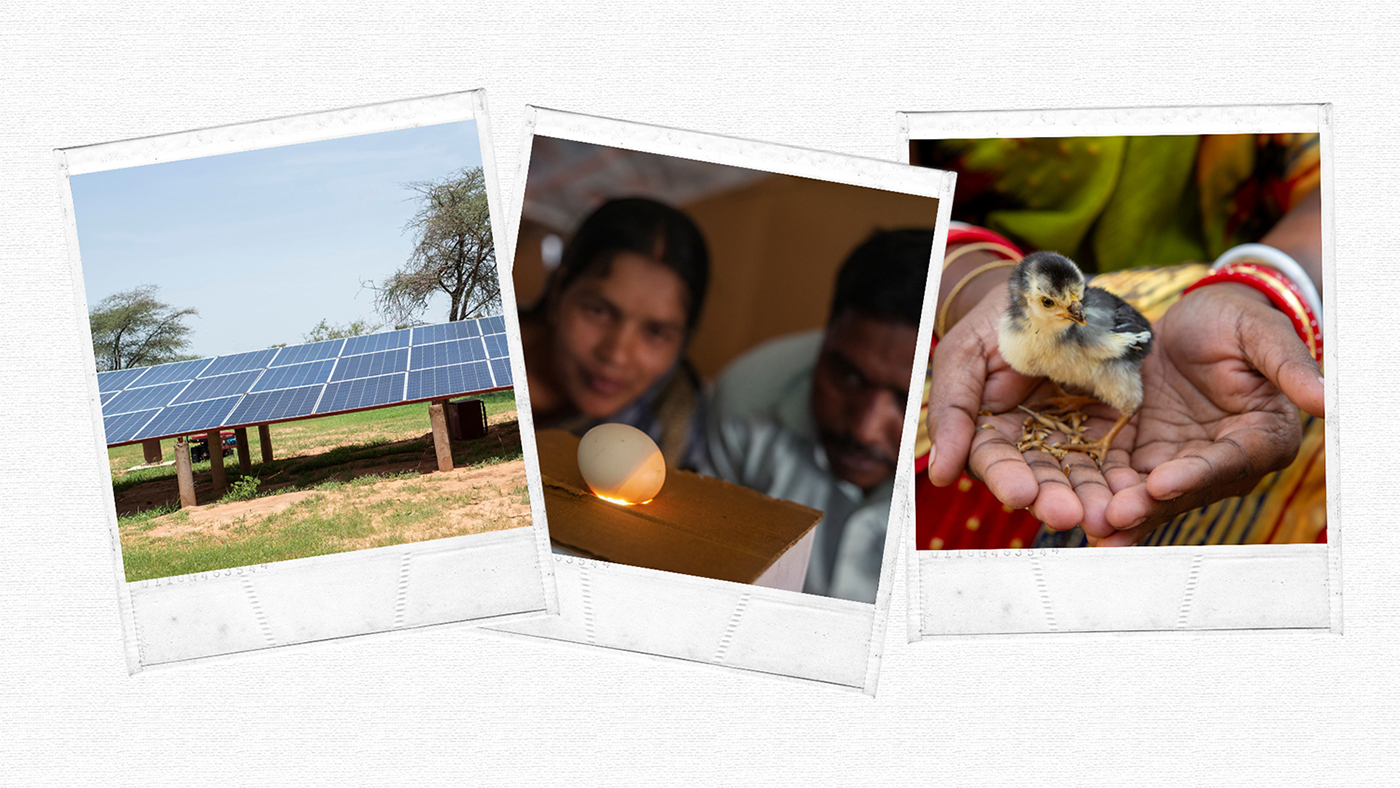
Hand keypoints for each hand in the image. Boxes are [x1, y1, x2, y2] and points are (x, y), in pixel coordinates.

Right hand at [924, 287, 1134, 532]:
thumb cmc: (997, 320)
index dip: (1006, 477)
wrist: (1049, 289)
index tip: (1020, 493)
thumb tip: (938, 474)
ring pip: (1080, 472)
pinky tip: (1134, 494)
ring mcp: (1071, 433)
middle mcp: (1030, 440)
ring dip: (1091, 497)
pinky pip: (1117, 454)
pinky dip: (1124, 478)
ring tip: (1104, 515)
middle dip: (1054, 497)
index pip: (995, 460)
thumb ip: (951, 411)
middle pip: (1040, 476)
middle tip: (1069, 515)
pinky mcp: (1109, 423)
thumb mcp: (963, 355)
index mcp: (990, 429)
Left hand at [1091, 283, 1324, 545]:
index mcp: (1261, 436)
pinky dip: (1099, 492)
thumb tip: (1328, 402)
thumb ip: (1289, 367)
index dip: (1196, 474)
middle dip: (1148, 506)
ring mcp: (1177, 459)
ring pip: (1148, 492)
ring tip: (1092, 527)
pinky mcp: (1141, 452)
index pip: (1228, 461)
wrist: (1196, 319)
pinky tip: (1076, 508)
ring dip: (1121, 511)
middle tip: (1113, 519)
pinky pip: (1119, 476)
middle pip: (1183, 488)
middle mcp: (1219, 459)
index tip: (1162, 482)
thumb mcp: (1262, 334)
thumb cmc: (1236, 321)